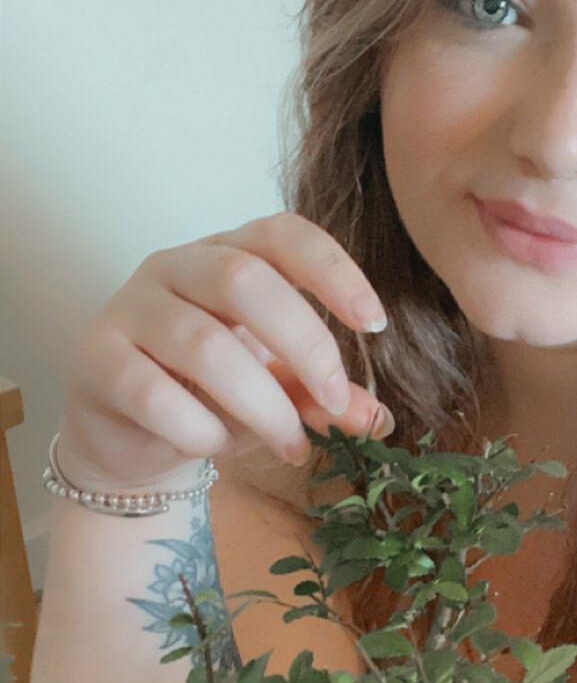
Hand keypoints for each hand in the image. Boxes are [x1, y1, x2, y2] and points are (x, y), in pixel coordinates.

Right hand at [59, 211, 393, 492]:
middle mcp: (174, 266)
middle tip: (333, 400)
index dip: (332, 270)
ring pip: (203, 344)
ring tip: (290, 445)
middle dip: (303, 344)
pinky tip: (219, 447)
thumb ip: (319, 393)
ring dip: (261, 404)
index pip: (282, 235)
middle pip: (244, 280)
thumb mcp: (276, 389)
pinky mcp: (96, 359)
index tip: (374, 324)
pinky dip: (201, 429)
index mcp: (226, 253)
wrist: (128, 439)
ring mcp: (128, 308)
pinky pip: (153, 393)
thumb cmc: (209, 396)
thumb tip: (372, 416)